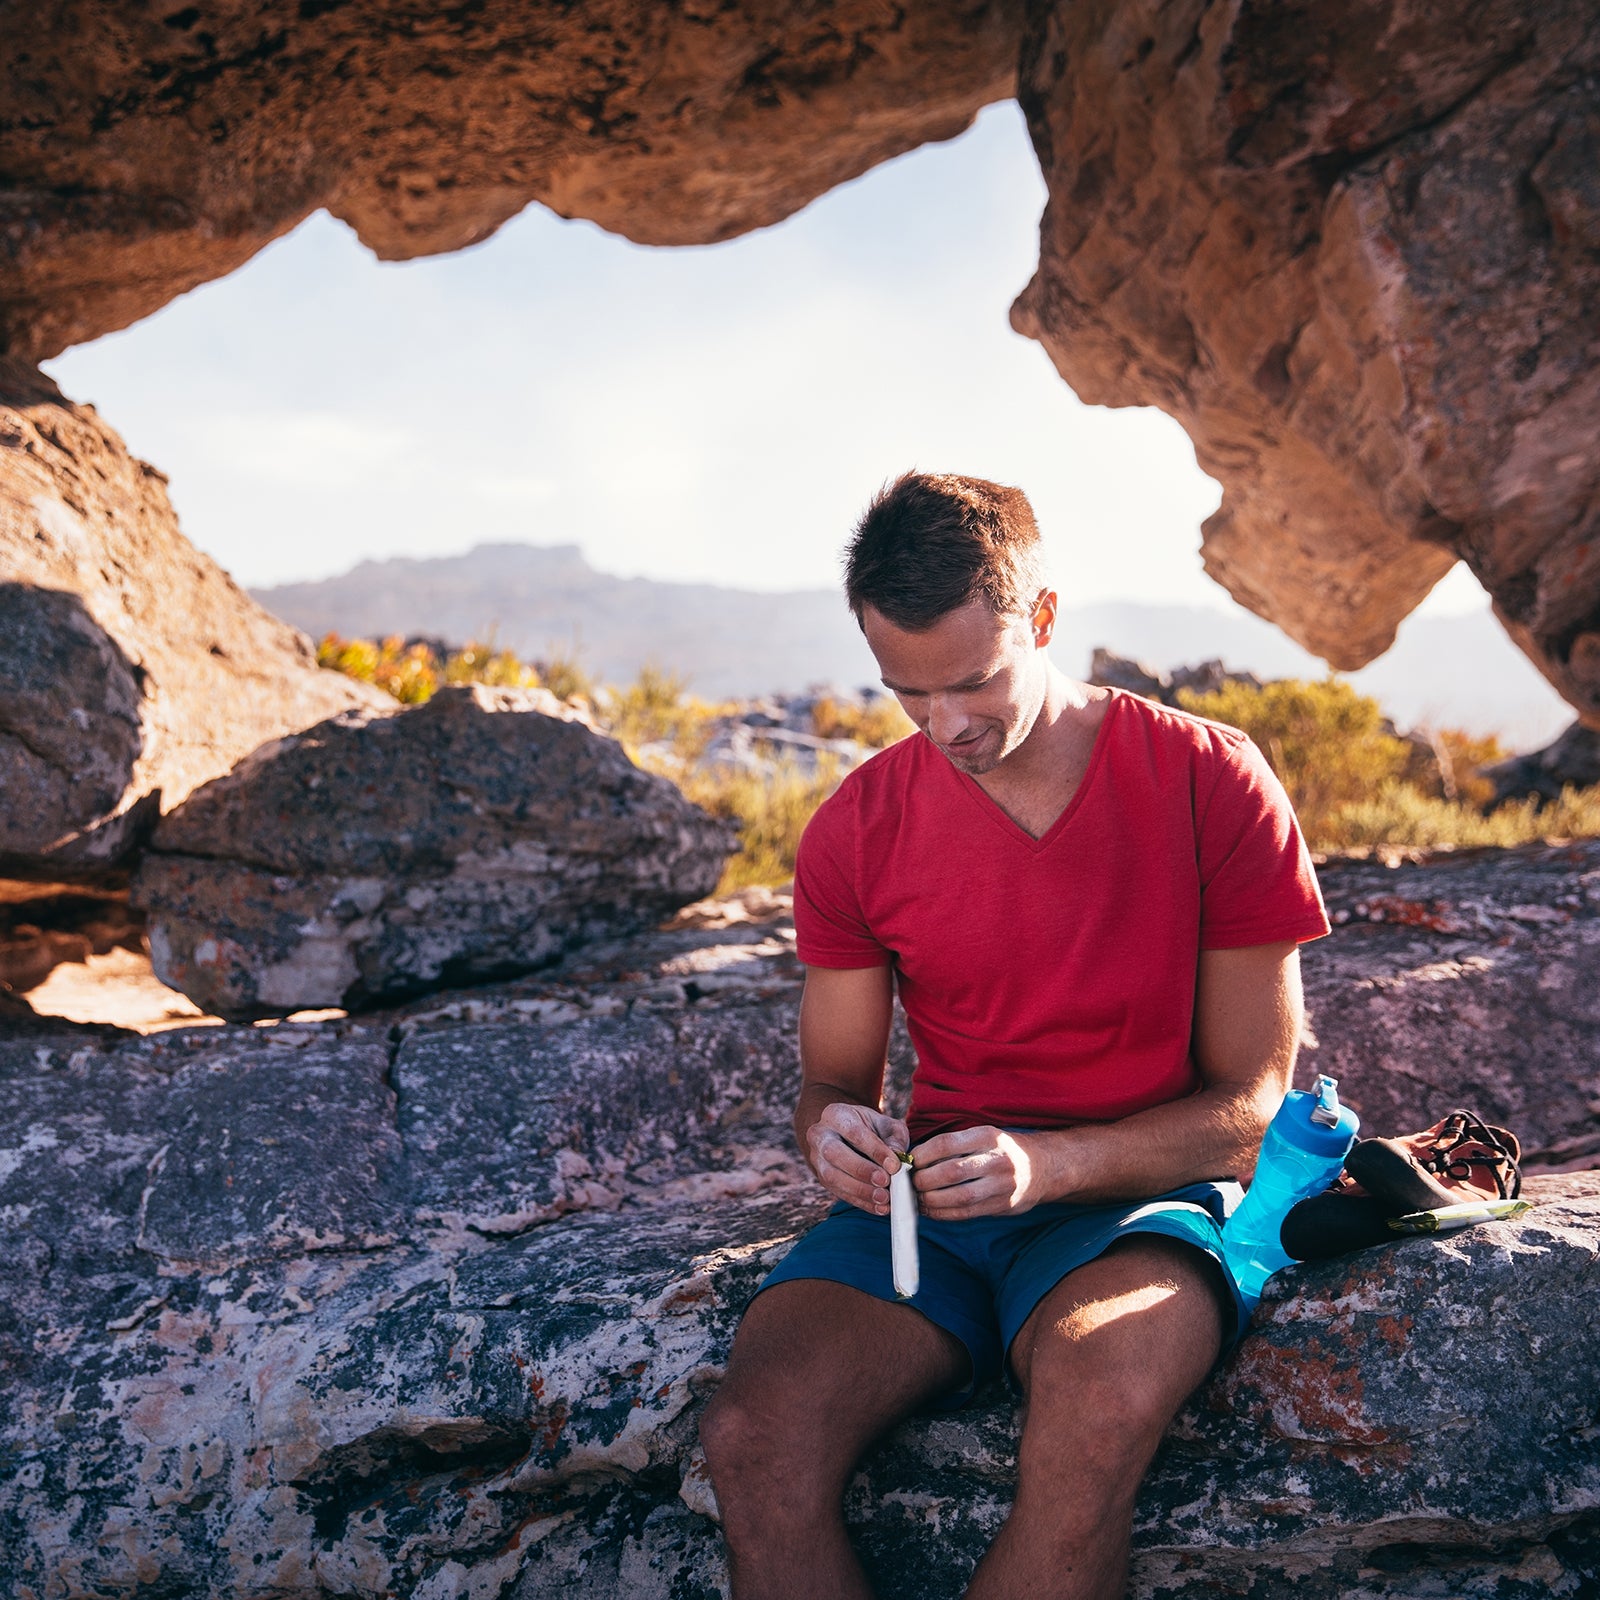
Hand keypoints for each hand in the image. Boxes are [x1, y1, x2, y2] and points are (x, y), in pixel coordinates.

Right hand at [806, 1102, 909, 1214]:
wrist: (847, 1134)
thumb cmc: (871, 1128)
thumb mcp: (886, 1125)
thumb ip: (894, 1139)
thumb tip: (898, 1160)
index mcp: (835, 1114)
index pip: (854, 1132)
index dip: (874, 1149)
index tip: (894, 1165)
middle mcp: (820, 1135)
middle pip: (834, 1153)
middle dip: (861, 1170)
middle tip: (885, 1181)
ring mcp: (817, 1159)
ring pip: (832, 1176)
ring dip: (859, 1190)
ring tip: (884, 1198)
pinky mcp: (822, 1179)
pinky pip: (838, 1192)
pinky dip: (860, 1202)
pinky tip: (879, 1207)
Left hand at [912, 1126, 1049, 1218]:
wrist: (1042, 1168)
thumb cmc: (1001, 1149)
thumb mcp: (984, 1135)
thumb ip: (955, 1144)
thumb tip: (914, 1156)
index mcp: (987, 1136)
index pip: (946, 1144)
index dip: (922, 1154)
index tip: (910, 1161)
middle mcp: (996, 1160)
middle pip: (951, 1172)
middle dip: (924, 1180)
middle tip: (910, 1182)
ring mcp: (1002, 1185)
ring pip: (959, 1197)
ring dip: (931, 1200)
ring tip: (917, 1198)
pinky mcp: (1003, 1206)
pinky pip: (967, 1213)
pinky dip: (943, 1214)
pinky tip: (931, 1210)